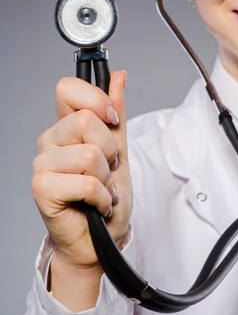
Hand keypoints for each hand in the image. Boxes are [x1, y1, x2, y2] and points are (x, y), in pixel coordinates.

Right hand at [31, 70, 131, 271]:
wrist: (102, 238)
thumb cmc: (107, 196)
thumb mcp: (119, 149)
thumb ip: (116, 112)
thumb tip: (118, 76)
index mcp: (65, 127)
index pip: (67, 88)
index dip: (95, 99)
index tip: (111, 120)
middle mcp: (49, 141)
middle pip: (85, 121)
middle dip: (109, 149)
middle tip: (107, 169)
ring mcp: (43, 165)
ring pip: (89, 154)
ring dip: (107, 177)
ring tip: (102, 188)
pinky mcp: (42, 189)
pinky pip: (86, 181)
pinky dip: (102, 196)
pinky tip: (97, 203)